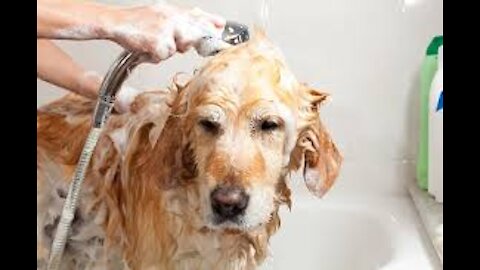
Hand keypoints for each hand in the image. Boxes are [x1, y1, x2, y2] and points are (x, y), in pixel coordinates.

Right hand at [103, 3, 225, 62]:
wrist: (115, 23)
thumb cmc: (136, 23)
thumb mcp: (159, 15)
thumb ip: (178, 21)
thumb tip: (195, 28)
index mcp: (173, 11)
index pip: (197, 16)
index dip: (210, 22)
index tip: (221, 26)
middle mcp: (172, 18)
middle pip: (193, 34)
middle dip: (189, 42)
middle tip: (176, 42)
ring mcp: (166, 29)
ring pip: (178, 48)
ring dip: (167, 49)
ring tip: (152, 41)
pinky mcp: (159, 42)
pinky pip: (164, 56)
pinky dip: (155, 55)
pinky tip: (146, 47)